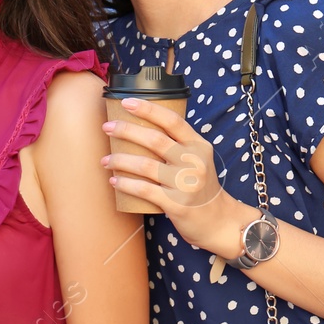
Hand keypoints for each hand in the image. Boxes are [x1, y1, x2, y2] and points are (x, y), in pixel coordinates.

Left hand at [102, 96, 245, 258]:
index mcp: (198, 146)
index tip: (126, 102)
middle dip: (126, 130)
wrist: (217, 221)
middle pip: (155, 140)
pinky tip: (114, 180)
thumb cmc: (200, 186)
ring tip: (105, 160)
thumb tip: (141, 125)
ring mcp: (185, 183)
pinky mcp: (176, 204)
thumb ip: (178, 144)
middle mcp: (194, 162)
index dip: (148, 109)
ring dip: (119, 160)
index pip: (173, 120)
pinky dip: (126, 184)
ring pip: (145, 165)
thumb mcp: (198, 159)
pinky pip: (144, 190)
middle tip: (107, 127)